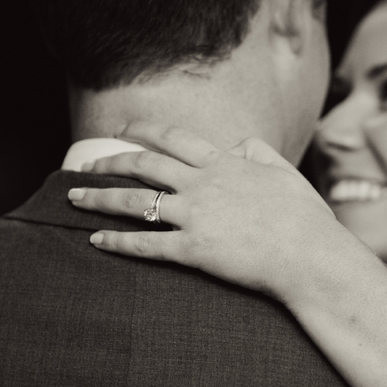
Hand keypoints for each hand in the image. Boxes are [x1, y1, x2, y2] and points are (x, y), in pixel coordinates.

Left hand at [68, 122, 345, 301]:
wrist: (311, 257)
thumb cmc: (304, 218)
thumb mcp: (284, 173)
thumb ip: (257, 152)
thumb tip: (236, 146)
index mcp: (224, 164)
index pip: (174, 139)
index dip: (144, 131)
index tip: (122, 129)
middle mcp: (203, 184)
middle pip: (144, 166)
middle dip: (110, 162)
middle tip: (86, 164)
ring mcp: (195, 216)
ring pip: (135, 202)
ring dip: (100, 198)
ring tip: (74, 197)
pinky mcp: (193, 250)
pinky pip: (145, 244)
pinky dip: (117, 241)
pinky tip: (96, 240)